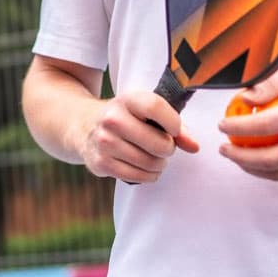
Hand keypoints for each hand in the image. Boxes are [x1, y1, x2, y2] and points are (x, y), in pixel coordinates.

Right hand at [78, 90, 198, 183]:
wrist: (83, 125)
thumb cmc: (126, 118)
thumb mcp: (146, 112)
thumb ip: (175, 126)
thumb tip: (194, 146)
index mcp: (126, 100)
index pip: (155, 107)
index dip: (173, 122)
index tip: (174, 129)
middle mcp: (112, 119)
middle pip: (159, 143)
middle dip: (168, 149)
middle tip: (162, 146)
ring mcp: (105, 142)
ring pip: (151, 163)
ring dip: (159, 164)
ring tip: (153, 156)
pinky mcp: (101, 163)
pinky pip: (139, 177)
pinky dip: (148, 175)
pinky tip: (144, 166)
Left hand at [218, 63, 277, 180]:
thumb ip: (271, 81)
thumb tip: (244, 98)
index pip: (267, 125)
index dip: (239, 128)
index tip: (222, 124)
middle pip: (271, 159)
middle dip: (240, 157)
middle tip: (223, 148)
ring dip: (250, 167)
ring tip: (233, 154)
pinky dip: (266, 170)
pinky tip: (252, 159)